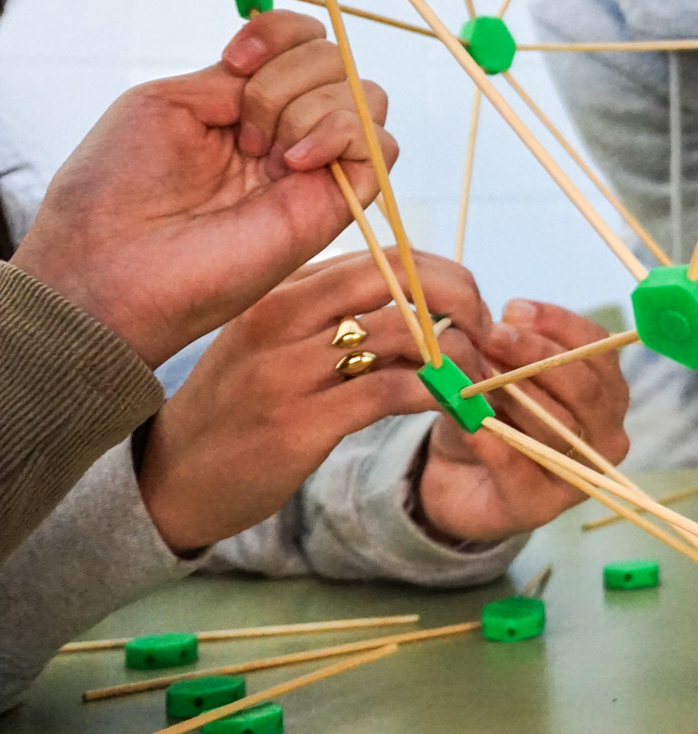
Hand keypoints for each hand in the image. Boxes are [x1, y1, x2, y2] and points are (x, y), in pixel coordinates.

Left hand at [11, 11, 390, 365]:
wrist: (107, 264)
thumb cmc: (117, 189)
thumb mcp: (170, 101)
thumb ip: (238, 77)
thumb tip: (291, 68)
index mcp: (248, 107)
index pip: (306, 42)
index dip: (281, 33)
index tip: (234, 59)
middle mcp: (289, 134)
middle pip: (339, 62)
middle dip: (289, 73)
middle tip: (241, 128)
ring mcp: (315, 170)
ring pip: (366, 97)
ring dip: (308, 106)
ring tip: (261, 151)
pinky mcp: (336, 206)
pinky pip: (379, 147)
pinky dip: (340, 135)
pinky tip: (292, 161)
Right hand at [137, 253, 488, 554]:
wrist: (172, 478)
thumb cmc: (240, 405)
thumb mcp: (274, 339)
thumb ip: (335, 309)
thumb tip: (423, 293)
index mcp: (282, 291)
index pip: (384, 255)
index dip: (444, 275)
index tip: (472, 305)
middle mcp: (283, 319)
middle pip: (401, 280)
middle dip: (462, 301)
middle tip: (489, 334)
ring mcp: (287, 371)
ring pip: (405, 335)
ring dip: (459, 356)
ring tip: (479, 378)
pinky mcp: (299, 424)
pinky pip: (391, 392)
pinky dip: (438, 396)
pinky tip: (454, 407)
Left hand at [417, 299, 629, 543]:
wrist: (458, 479)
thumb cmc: (493, 415)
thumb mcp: (499, 373)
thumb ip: (503, 352)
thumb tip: (494, 324)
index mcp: (608, 393)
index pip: (600, 350)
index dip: (559, 325)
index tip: (514, 308)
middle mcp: (607, 434)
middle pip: (585, 388)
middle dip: (535, 356)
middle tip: (490, 335)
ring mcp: (580, 475)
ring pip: (558, 426)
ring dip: (513, 395)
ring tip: (473, 374)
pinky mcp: (541, 507)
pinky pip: (522, 471)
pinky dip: (497, 446)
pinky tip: (474, 427)